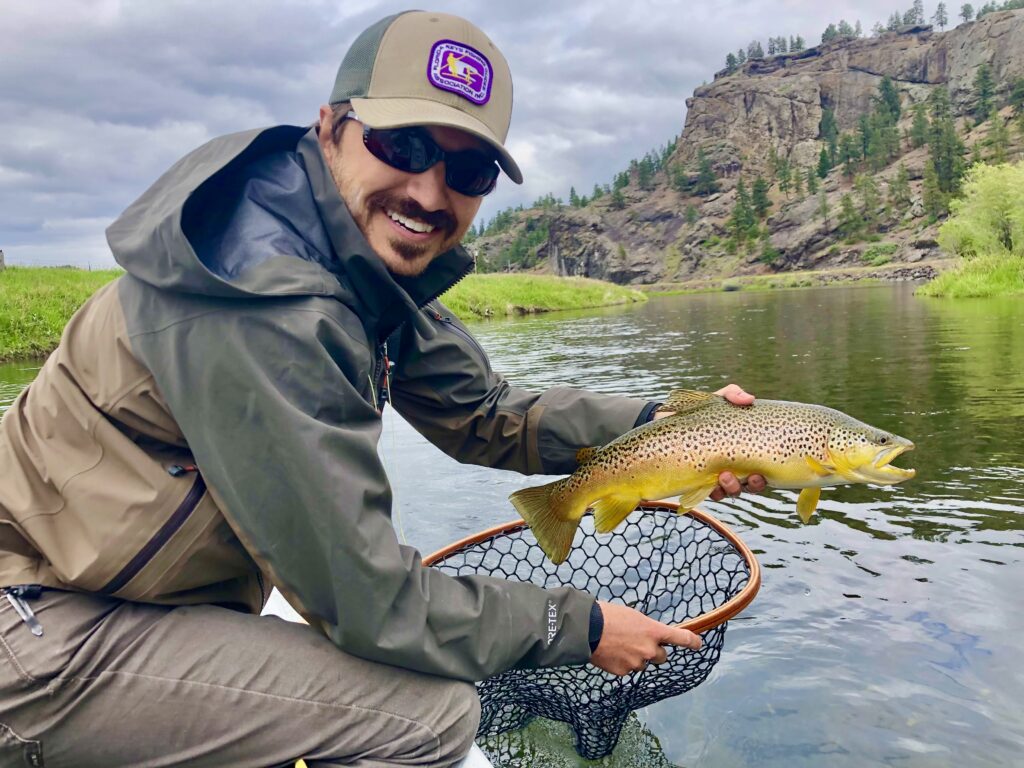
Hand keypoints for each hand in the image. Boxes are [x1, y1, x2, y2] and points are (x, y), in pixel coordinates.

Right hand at [590, 601, 701, 675]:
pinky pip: (628, 670)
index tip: (699, 643)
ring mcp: (637, 663)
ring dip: (637, 658)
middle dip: (654, 652)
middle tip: (638, 643)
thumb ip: (646, 629)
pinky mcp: (624, 672)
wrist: (586, 629)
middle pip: (662, 656)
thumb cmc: (608, 615)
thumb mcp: (633, 616)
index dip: (692, 641)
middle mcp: (649, 649)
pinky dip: (623, 663)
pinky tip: (611, 653)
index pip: (681, 638)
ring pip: (644, 664)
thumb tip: (649, 636)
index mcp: (653, 631)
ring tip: (619, 646)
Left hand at [652, 383, 765, 500]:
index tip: (761, 473)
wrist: (666, 420)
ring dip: (731, 488)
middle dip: (752, 485)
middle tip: (749, 476)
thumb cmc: (697, 411)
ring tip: (724, 476)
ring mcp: (714, 475)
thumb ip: (733, 394)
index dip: (763, 478)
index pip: (759, 470)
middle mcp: (732, 467)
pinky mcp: (696, 479)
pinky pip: (707, 493)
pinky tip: (711, 486)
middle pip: (750, 485)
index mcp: (741, 452)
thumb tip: (749, 399)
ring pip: (730, 491)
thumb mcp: (716, 399)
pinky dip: (711, 491)